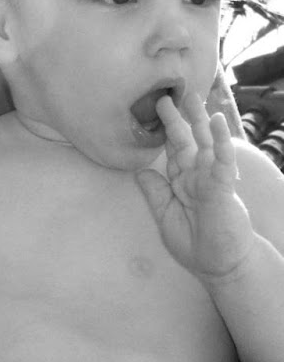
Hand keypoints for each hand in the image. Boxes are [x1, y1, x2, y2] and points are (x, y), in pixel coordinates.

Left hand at [136, 89, 254, 280]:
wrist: (221, 265)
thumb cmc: (196, 244)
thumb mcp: (166, 216)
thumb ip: (156, 193)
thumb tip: (139, 172)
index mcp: (182, 181)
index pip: (172, 152)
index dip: (163, 133)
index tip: (154, 113)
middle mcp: (197, 175)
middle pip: (188, 141)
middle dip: (178, 119)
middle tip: (166, 96)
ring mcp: (211, 179)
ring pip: (206, 144)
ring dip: (201, 121)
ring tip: (195, 98)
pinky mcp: (223, 187)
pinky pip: (222, 161)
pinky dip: (220, 141)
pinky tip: (217, 123)